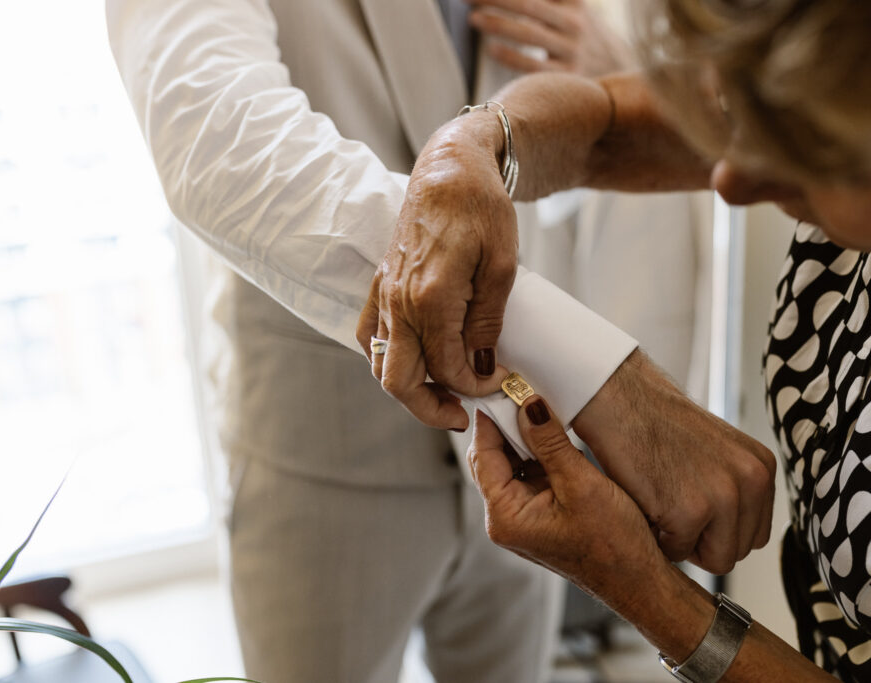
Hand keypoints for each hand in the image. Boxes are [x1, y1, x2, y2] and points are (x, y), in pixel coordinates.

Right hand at [356, 114, 517, 430]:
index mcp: (430, 298)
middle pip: (398, 381)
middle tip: (462, 414)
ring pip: (380, 364)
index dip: (474, 387)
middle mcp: (397, 302)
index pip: (446, 368)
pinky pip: (370, 337)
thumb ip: (487, 323)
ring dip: (408, 388)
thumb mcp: (501, 267)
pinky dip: (388, 360)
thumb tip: (481, 366)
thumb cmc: (481, 209)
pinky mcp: (379, 287)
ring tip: (442, 393)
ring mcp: (383, 295)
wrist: (449, 170)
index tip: (498, 381)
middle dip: (430, 409)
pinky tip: (415, 361)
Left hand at [467, 0, 636, 76]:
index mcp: (574, 1)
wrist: (616, 71)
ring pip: (530, 34)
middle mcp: (575, 22)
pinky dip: (511, 56)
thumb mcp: (570, 8)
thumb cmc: (578, 33)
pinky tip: (491, 49)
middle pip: (528, 5)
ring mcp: (572, 51)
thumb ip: (548, 0)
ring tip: (473, 18)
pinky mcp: (567, 78)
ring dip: (498, 24)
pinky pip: (534, 67)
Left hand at [468, 399, 670, 611]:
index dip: (491, 420)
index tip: (503, 389)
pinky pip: (530, 476)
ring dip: (525, 439)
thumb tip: (528, 405)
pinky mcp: (540, 515)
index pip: (483, 455)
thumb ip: (549, 442)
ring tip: (542, 410)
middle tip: (522, 393)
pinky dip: (539, 455)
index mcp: (505, 517)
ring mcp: (522, 518)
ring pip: (511, 465)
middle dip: (507, 427)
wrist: (639, 579)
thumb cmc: (613, 545)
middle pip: (492, 459)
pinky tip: (554, 436)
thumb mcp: (580, 483)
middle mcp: (506, 520)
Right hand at [572, 350, 776, 574]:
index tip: (689, 509)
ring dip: (683, 542)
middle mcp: (752, 481)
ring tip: (661, 506)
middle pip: (738, 550)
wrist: (619, 400)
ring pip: (716, 560)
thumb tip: (736, 538)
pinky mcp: (690, 511)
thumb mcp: (718, 452)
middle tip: (670, 507)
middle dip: (702, 541)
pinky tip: (647, 502)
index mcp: (761, 467)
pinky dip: (656, 537)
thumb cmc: (656, 425)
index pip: (755, 534)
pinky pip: (677, 553)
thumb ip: (736, 488)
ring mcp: (723, 497)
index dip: (718, 532)